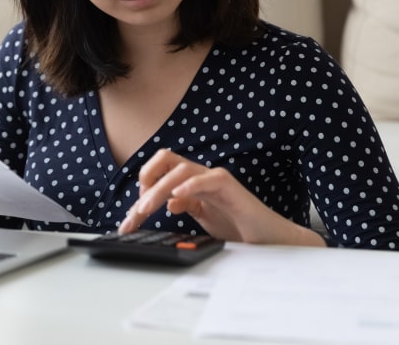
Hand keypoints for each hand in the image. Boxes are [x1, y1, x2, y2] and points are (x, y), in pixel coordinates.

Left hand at [118, 149, 324, 246]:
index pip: (159, 173)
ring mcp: (214, 179)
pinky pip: (207, 179)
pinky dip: (189, 185)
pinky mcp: (229, 187)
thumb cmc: (238, 227)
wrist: (268, 239)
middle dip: (145, 177)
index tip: (130, 218)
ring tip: (147, 207)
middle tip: (137, 207)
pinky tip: (176, 197)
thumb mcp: (202, 218)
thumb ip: (184, 207)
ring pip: (179, 170)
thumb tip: (166, 201)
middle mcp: (200, 176)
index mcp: (191, 182)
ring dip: (158, 188)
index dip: (141, 191)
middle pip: (165, 160)